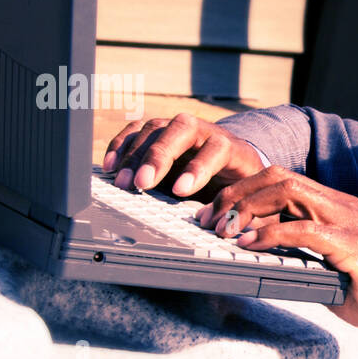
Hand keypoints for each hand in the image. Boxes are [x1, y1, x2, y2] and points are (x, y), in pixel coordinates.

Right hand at [102, 112, 265, 198]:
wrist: (236, 165)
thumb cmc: (241, 186)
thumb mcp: (247, 198)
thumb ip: (239, 211)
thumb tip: (230, 230)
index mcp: (234, 148)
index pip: (217, 149)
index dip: (198, 168)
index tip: (180, 191)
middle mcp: (206, 131)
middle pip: (182, 128)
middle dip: (159, 156)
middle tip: (141, 183)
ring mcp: (180, 128)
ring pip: (156, 128)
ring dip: (135, 155)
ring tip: (122, 182)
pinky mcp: (159, 131)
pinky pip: (137, 131)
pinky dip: (121, 146)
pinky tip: (110, 166)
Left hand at [197, 167, 357, 357]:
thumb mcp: (334, 270)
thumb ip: (305, 259)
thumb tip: (267, 263)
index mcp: (337, 209)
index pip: (282, 181)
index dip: (243, 192)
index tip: (216, 215)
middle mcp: (342, 207)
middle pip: (278, 177)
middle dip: (236, 193)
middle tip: (209, 219)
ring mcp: (349, 222)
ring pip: (288, 192)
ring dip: (247, 208)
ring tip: (224, 230)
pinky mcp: (354, 245)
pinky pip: (304, 230)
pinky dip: (270, 234)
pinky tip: (250, 245)